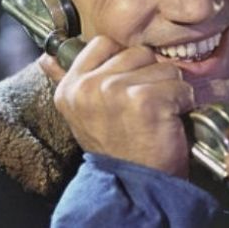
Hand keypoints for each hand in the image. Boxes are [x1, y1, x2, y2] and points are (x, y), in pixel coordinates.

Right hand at [39, 35, 195, 177]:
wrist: (134, 186)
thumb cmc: (115, 148)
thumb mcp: (81, 114)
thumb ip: (66, 80)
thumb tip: (45, 57)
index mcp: (71, 87)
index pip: (103, 43)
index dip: (124, 61)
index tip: (128, 85)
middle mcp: (89, 87)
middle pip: (139, 53)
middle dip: (150, 76)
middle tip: (144, 106)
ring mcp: (115, 91)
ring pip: (163, 67)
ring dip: (170, 90)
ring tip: (157, 114)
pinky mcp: (145, 100)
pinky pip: (179, 86)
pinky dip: (183, 103)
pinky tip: (169, 121)